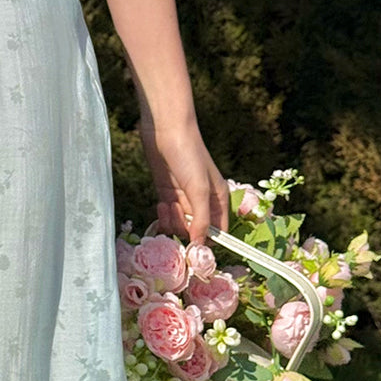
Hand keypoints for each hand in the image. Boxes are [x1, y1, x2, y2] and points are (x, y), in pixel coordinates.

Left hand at [138, 113, 229, 244]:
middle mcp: (203, 201)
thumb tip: (199, 246)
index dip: (207, 243)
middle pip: (195, 232)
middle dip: (184, 229)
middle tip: (176, 215)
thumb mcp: (199, 189)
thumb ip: (200, 219)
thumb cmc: (189, 155)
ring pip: (179, 226)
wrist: (166, 130)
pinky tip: (161, 203)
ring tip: (167, 205)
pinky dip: (163, 215)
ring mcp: (184, 198)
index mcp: (219, 200)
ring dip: (171, 221)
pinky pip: (167, 216)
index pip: (218, 232)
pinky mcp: (168, 194)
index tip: (193, 250)